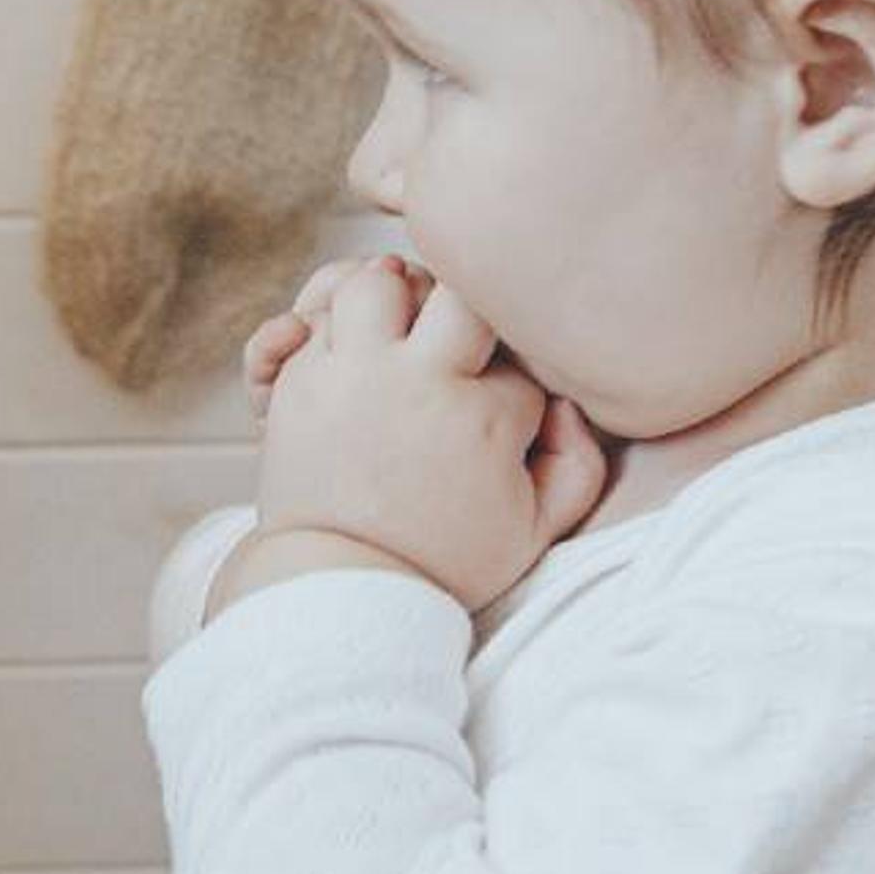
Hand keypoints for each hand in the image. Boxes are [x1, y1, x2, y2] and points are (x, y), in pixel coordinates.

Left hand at [253, 255, 611, 611]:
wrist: (341, 591)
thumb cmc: (443, 562)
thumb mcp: (534, 533)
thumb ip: (577, 467)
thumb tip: (568, 406)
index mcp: (482, 416)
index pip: (518, 355)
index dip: (515, 377)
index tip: (502, 411)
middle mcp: (415, 380)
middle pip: (454, 288)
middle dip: (463, 302)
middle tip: (453, 342)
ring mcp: (350, 374)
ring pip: (373, 282)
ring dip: (390, 296)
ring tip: (396, 332)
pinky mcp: (296, 382)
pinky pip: (309, 317)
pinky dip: (330, 319)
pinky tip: (351, 346)